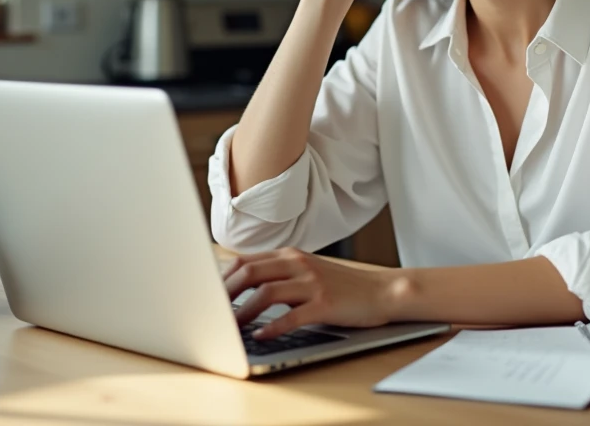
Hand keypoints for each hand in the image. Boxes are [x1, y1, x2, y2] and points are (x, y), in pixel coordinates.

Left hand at [224, 247, 400, 339]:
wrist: (381, 291)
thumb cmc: (342, 286)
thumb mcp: (307, 271)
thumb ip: (279, 274)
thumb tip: (243, 286)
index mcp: (291, 255)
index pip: (246, 261)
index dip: (223, 278)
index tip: (208, 295)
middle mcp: (298, 264)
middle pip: (250, 272)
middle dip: (226, 293)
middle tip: (211, 311)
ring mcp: (312, 282)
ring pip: (266, 292)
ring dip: (244, 311)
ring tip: (230, 327)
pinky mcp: (325, 303)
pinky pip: (292, 315)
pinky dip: (272, 326)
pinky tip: (261, 335)